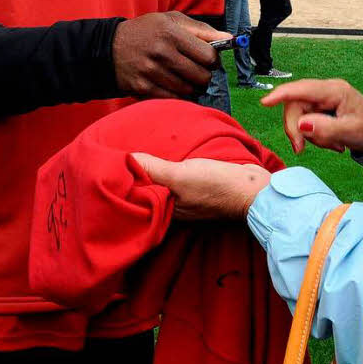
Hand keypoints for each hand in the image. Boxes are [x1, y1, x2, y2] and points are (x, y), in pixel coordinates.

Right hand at [113, 12, 230, 98]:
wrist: (109, 47)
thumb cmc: (146, 31)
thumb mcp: (172, 20)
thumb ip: (202, 29)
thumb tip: (229, 39)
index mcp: (171, 33)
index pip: (208, 55)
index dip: (213, 60)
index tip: (209, 60)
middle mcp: (161, 52)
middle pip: (201, 76)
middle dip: (204, 76)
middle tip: (198, 71)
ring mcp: (151, 72)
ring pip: (188, 90)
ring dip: (191, 87)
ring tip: (184, 78)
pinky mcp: (142, 88)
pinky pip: (172, 99)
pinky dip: (177, 96)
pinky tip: (173, 86)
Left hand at [130, 154, 270, 218]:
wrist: (252, 188)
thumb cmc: (215, 186)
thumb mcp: (180, 176)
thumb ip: (154, 169)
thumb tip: (127, 159)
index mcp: (165, 210)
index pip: (136, 198)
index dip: (123, 184)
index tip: (110, 167)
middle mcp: (172, 207)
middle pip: (147, 190)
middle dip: (136, 176)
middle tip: (120, 156)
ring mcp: (185, 198)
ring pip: (161, 184)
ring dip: (152, 170)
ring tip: (138, 152)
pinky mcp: (197, 188)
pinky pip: (176, 178)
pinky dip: (168, 169)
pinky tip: (166, 156)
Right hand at [261, 79, 362, 154]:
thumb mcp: (350, 132)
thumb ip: (326, 129)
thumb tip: (302, 125)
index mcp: (335, 91)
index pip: (303, 89)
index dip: (282, 94)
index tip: (265, 102)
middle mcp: (325, 91)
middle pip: (295, 106)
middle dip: (295, 129)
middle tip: (301, 149)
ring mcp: (321, 99)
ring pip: (298, 116)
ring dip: (309, 135)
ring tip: (332, 145)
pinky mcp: (319, 108)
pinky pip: (305, 121)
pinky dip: (313, 136)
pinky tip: (331, 141)